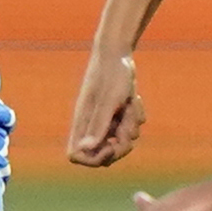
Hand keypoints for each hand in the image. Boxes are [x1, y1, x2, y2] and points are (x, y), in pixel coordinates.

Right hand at [68, 51, 146, 167]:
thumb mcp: (109, 101)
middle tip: (128, 129)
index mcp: (82, 122)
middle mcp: (91, 124)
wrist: (118, 51)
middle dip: (120, 147)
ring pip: (121, 141)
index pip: (75, 155)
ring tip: (130, 103)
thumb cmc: (111, 74)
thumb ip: (99, 125)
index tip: (110, 147)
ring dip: (130, 125)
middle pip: (103, 155)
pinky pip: (131, 128)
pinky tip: (133, 99)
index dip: (93, 158)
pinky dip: (135, 116)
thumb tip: (85, 148)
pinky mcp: (117, 114)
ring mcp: (105, 120)